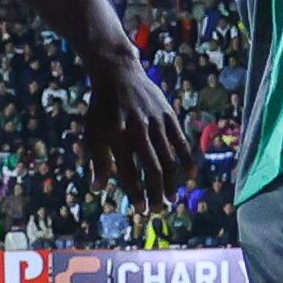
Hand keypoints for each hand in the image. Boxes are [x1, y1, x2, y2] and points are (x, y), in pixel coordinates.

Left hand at [84, 49, 195, 199]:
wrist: (117, 73)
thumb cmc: (102, 108)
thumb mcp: (93, 132)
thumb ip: (98, 161)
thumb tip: (97, 190)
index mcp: (116, 136)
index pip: (128, 171)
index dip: (135, 193)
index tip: (141, 209)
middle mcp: (137, 129)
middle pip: (151, 168)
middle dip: (156, 192)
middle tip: (159, 209)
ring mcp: (155, 122)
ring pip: (168, 158)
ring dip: (171, 182)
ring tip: (172, 199)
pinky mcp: (168, 114)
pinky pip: (180, 141)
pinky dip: (186, 159)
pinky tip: (189, 176)